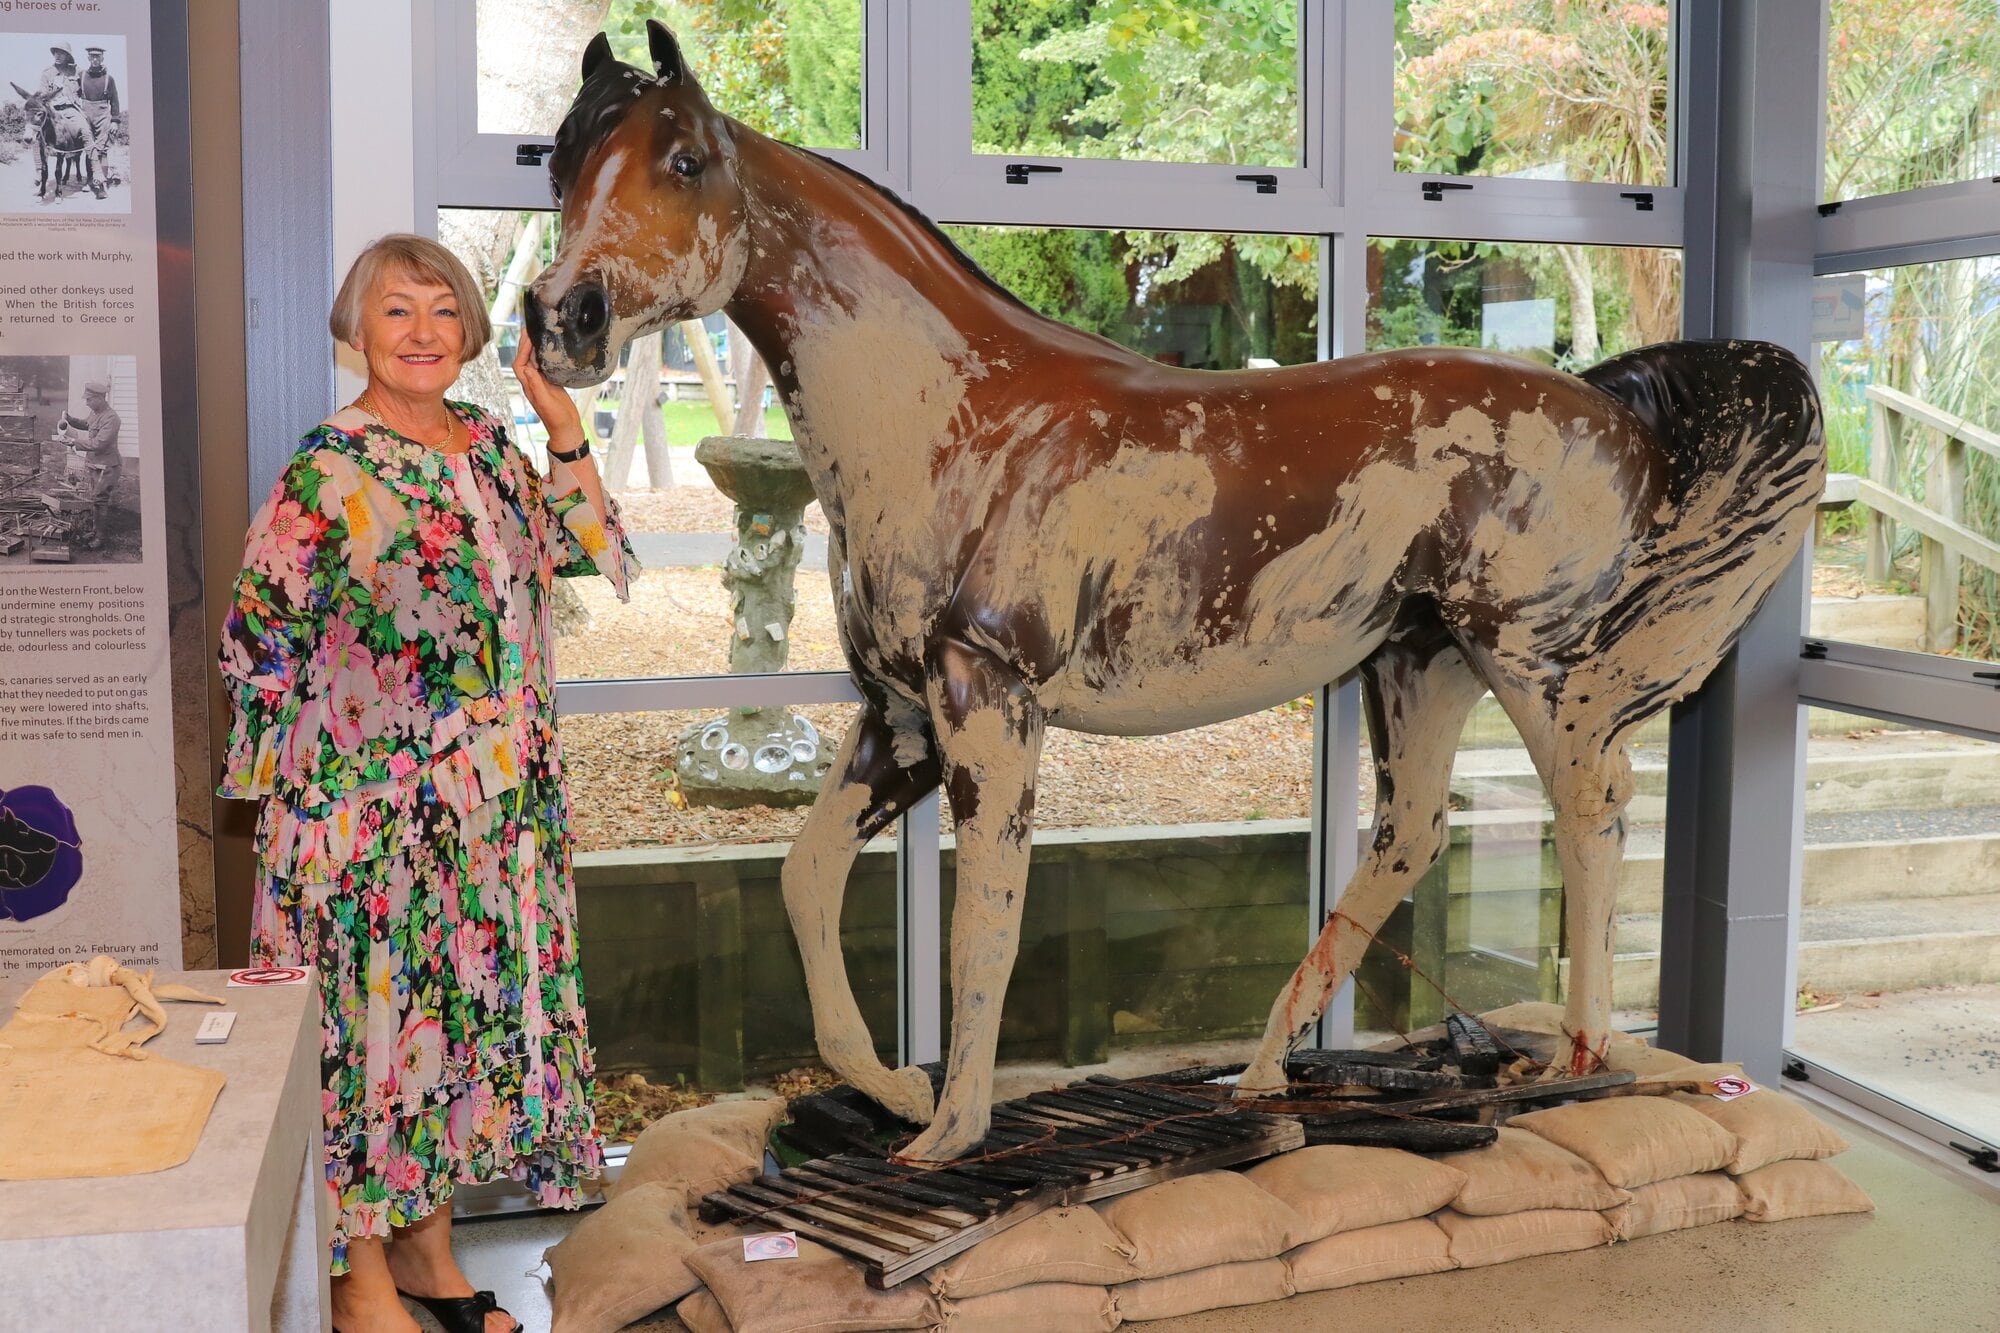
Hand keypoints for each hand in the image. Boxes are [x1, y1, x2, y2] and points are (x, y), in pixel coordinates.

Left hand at [512, 328, 586, 451]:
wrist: (567, 429)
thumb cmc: (557, 419)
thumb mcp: (547, 403)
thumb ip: (537, 387)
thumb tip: (527, 369)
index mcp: (529, 387)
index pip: (520, 364)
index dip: (522, 350)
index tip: (528, 337)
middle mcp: (533, 383)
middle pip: (525, 359)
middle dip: (525, 344)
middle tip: (530, 328)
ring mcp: (542, 383)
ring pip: (534, 361)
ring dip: (534, 348)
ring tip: (538, 333)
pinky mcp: (551, 383)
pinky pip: (544, 366)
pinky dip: (545, 356)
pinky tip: (550, 348)